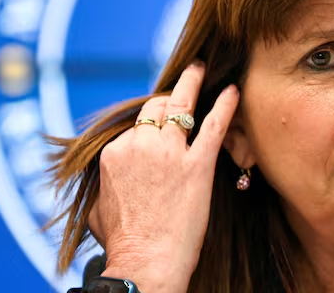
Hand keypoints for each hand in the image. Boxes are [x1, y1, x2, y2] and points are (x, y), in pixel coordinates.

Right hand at [87, 62, 238, 292]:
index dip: (150, 122)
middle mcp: (140, 145)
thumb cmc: (123, 243)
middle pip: (156, 107)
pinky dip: (225, 105)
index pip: (136, 124)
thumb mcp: (99, 205)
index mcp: (114, 153)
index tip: (160, 121)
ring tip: (200, 69)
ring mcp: (169, 154)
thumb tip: (110, 176)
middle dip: (168, 99)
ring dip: (192, 84)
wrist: (145, 264)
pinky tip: (233, 90)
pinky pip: (214, 126)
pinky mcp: (197, 166)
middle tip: (182, 91)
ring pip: (180, 107)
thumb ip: (106, 181)